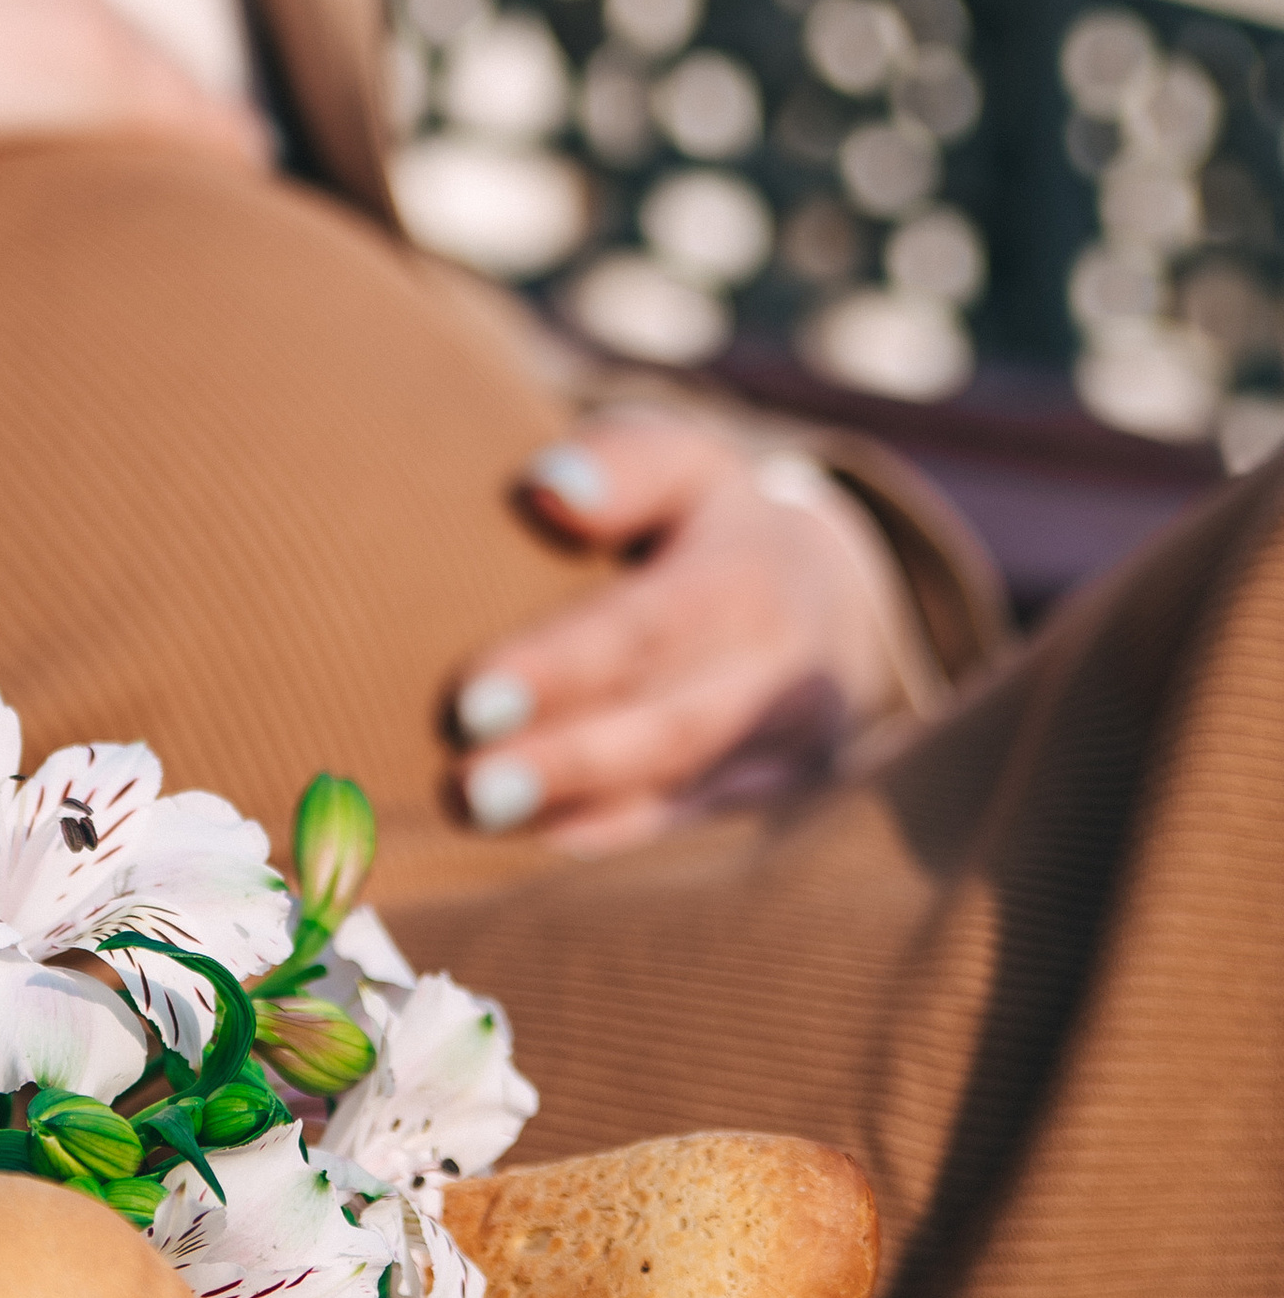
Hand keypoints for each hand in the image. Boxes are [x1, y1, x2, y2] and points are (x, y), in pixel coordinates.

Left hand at [445, 411, 914, 854]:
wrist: (827, 592)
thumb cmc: (706, 513)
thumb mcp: (682, 456)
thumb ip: (621, 464)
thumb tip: (548, 491)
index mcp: (751, 576)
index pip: (648, 628)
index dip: (561, 668)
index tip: (469, 701)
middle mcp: (781, 672)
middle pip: (669, 726)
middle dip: (566, 762)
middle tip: (469, 788)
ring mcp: (784, 746)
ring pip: (676, 787)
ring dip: (575, 809)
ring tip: (478, 816)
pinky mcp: (767, 793)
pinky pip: (684, 821)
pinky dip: (607, 834)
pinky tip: (532, 840)